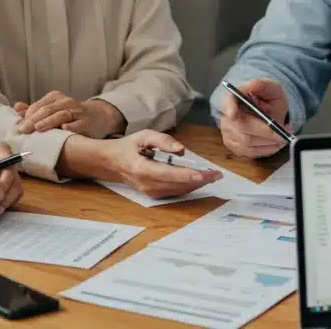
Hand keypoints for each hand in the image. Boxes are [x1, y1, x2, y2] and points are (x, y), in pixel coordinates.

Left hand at [0, 141, 23, 211]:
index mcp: (1, 150)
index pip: (9, 169)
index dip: (3, 184)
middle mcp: (7, 160)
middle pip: (15, 181)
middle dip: (6, 196)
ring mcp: (7, 171)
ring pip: (15, 189)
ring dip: (7, 201)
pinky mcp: (5, 181)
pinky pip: (11, 194)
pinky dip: (4, 202)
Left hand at [16, 91, 125, 138]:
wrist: (99, 116)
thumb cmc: (72, 115)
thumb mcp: (53, 109)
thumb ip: (34, 109)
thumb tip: (16, 107)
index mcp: (55, 98)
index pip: (38, 106)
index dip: (27, 116)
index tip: (18, 127)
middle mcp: (66, 102)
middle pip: (47, 110)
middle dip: (33, 120)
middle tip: (23, 130)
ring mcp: (77, 111)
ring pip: (61, 114)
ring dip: (49, 121)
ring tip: (38, 128)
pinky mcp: (87, 122)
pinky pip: (79, 123)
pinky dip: (72, 126)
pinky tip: (65, 129)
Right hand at [98, 130, 222, 197]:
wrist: (112, 162)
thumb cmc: (128, 146)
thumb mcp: (143, 135)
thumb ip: (163, 141)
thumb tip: (182, 150)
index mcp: (142, 169)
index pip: (170, 174)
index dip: (190, 175)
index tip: (207, 174)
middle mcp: (147, 185)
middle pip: (178, 185)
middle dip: (200, 180)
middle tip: (218, 174)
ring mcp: (150, 192)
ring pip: (179, 191)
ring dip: (197, 184)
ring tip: (213, 176)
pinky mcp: (154, 195)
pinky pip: (175, 192)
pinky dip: (188, 186)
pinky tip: (199, 179)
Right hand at [219, 78, 291, 158]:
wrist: (270, 112)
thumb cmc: (269, 99)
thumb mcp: (271, 88)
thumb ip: (262, 84)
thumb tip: (252, 85)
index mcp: (233, 99)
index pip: (226, 103)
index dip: (229, 109)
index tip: (233, 115)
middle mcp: (227, 117)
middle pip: (242, 128)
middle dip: (265, 132)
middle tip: (283, 133)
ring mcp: (229, 134)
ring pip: (247, 143)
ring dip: (268, 143)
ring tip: (283, 138)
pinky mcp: (235, 147)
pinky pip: (250, 153)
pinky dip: (266, 150)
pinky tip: (275, 144)